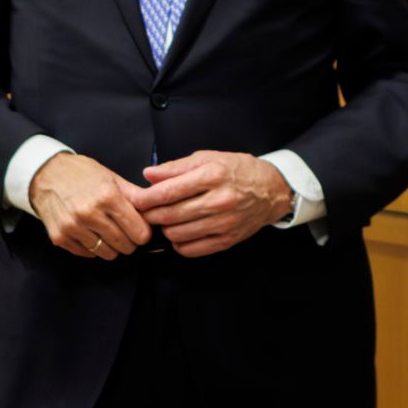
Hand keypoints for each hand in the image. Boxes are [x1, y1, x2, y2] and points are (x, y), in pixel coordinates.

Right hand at [30, 151, 151, 259]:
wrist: (46, 175)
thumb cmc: (82, 174)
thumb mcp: (112, 178)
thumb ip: (135, 196)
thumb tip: (156, 210)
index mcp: (107, 196)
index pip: (139, 232)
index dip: (143, 233)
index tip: (141, 230)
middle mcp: (89, 213)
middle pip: (124, 245)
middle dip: (129, 241)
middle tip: (125, 232)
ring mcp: (73, 227)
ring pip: (107, 253)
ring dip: (112, 246)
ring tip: (107, 231)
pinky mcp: (60, 238)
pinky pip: (88, 254)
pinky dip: (93, 248)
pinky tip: (91, 233)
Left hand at [130, 150, 292, 257]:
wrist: (271, 190)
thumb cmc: (237, 170)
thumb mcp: (208, 158)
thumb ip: (176, 167)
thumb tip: (149, 174)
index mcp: (212, 175)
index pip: (168, 192)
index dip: (146, 199)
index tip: (136, 200)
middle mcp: (219, 201)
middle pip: (170, 215)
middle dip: (151, 215)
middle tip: (145, 212)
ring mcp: (224, 223)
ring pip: (178, 234)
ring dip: (165, 229)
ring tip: (166, 219)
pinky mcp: (227, 240)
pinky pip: (192, 249)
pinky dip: (179, 243)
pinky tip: (181, 232)